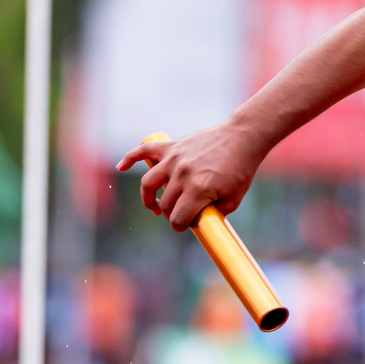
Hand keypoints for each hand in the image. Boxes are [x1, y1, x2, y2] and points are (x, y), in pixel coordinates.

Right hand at [116, 122, 263, 231]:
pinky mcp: (172, 146)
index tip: (184, 225)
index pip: (177, 219)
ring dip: (148, 198)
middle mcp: (183, 174)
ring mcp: (175, 159)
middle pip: (164, 204)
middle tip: (180, 212)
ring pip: (148, 184)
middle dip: (170, 213)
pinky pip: (145, 150)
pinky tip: (121, 167)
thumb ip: (214, 214)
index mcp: (199, 189)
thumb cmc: (241, 168)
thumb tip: (196, 223)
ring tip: (155, 205)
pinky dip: (130, 158)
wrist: (243, 137)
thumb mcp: (234, 198)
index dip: (180, 226)